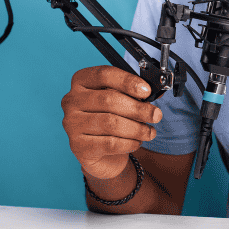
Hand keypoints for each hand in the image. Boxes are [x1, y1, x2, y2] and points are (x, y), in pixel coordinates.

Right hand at [61, 65, 161, 179]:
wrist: (103, 153)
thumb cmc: (112, 120)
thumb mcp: (122, 101)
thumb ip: (133, 94)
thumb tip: (152, 93)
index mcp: (81, 81)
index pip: (104, 75)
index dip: (128, 81)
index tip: (147, 91)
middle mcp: (72, 100)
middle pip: (109, 99)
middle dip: (138, 108)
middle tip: (156, 115)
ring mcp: (72, 123)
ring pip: (110, 123)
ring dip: (137, 128)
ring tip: (149, 132)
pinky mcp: (78, 146)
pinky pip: (109, 143)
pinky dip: (129, 143)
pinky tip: (136, 142)